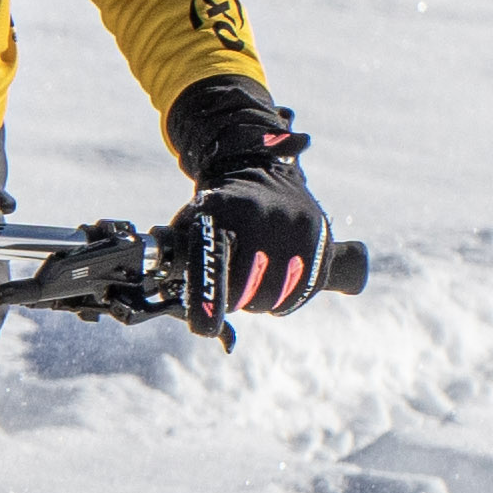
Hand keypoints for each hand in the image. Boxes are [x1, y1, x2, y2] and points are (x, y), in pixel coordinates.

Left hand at [167, 77, 331, 319]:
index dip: (212, 299)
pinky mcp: (323, 241)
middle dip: (237, 301)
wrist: (261, 168)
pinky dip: (289, 297)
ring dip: (263, 301)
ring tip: (254, 286)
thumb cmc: (220, 204)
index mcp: (230, 212)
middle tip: (232, 293)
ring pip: (278, 295)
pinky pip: (306, 290)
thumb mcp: (197, 217)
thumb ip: (184, 253)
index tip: (204, 324)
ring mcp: (300, 230)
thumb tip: (169, 295)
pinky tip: (277, 286)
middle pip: (251, 292)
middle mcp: (269, 219)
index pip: (219, 268)